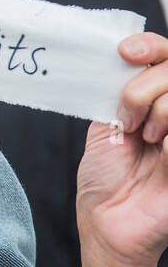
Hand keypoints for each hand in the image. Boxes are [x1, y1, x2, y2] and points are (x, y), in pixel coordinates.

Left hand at [75, 31, 167, 266]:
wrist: (108, 220)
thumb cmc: (105, 177)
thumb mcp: (106, 123)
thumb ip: (118, 90)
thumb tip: (120, 54)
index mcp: (154, 99)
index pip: (165, 55)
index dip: (150, 45)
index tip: (125, 52)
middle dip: (143, 86)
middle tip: (126, 117)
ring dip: (155, 109)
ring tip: (142, 137)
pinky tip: (159, 151)